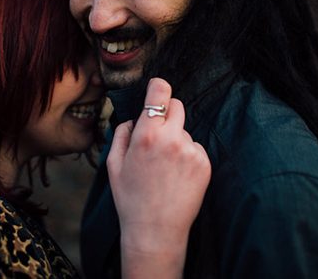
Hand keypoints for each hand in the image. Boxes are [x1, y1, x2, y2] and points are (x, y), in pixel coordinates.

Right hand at [107, 78, 210, 277]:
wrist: (156, 231)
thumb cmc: (130, 198)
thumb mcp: (113, 164)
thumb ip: (121, 133)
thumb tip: (132, 117)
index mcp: (146, 135)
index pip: (160, 93)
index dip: (158, 87)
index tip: (157, 89)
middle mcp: (171, 139)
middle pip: (177, 105)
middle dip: (167, 113)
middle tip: (157, 133)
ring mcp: (191, 151)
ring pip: (184, 130)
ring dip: (176, 139)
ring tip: (164, 167)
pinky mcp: (204, 164)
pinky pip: (194, 148)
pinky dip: (186, 156)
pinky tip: (175, 176)